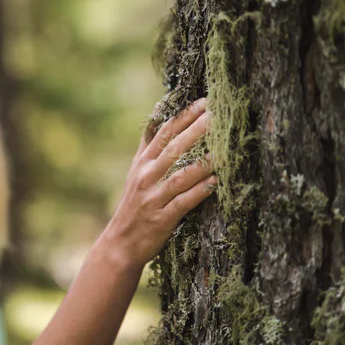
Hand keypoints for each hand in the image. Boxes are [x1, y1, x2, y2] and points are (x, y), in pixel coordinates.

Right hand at [103, 97, 215, 268]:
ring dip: (202, 162)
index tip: (204, 102)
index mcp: (143, 162)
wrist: (120, 242)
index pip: (164, 133)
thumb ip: (148, 140)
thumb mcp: (136, 168)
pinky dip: (199, 192)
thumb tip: (160, 108)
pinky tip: (215, 182)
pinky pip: (183, 202)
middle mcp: (147, 176)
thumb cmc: (134, 202)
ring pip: (180, 176)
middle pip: (174, 149)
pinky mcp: (162, 218)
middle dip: (196, 130)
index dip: (184, 116)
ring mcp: (154, 198)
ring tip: (223, 150)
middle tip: (217, 115)